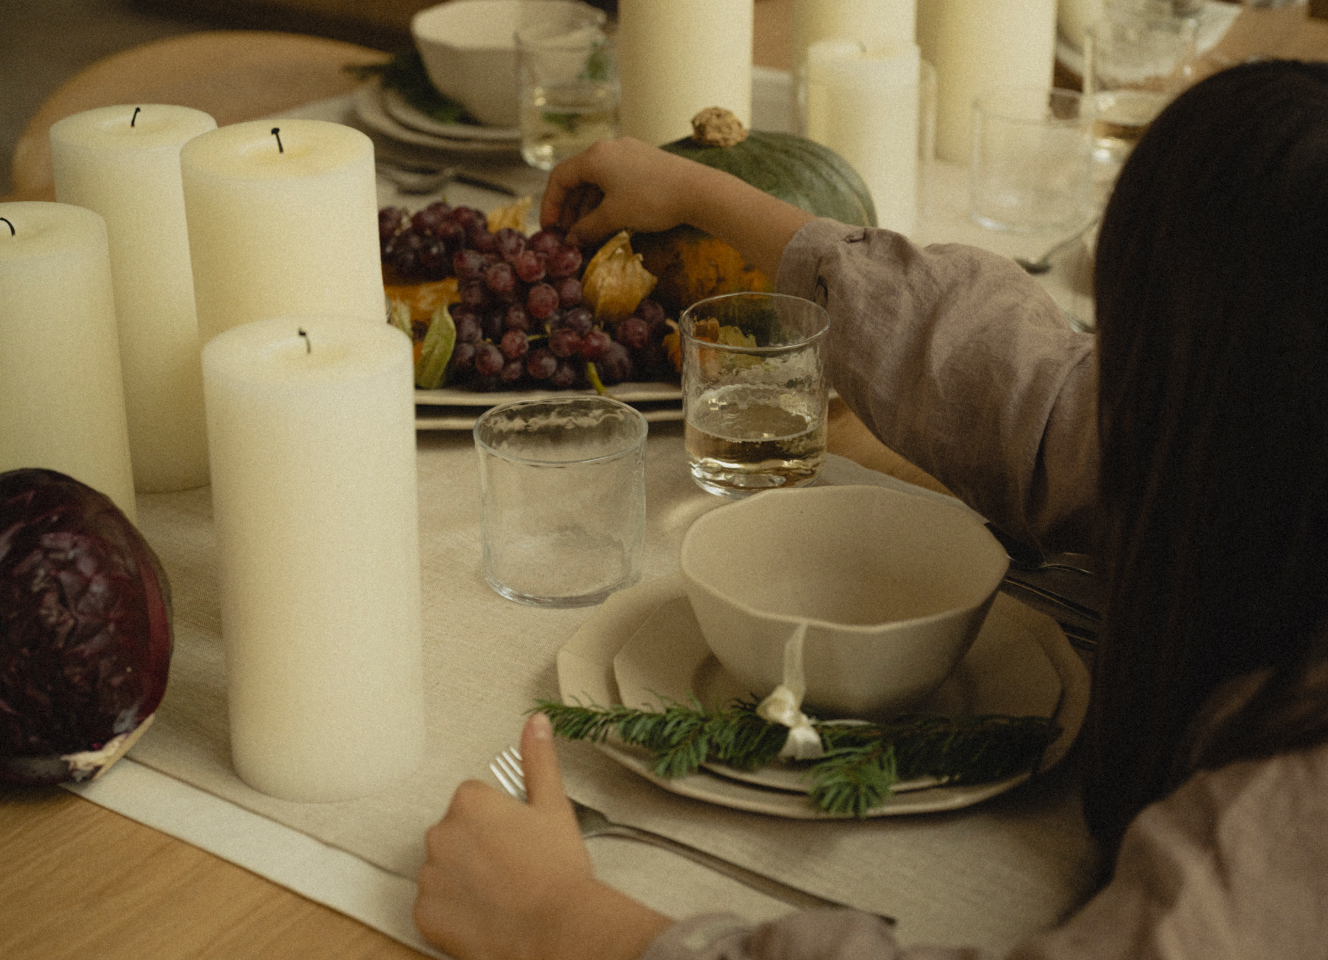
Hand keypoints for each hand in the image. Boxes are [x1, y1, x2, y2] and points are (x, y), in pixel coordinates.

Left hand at [414, 712, 671, 959]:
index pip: (473, 801)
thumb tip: (535, 723)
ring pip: (444, 870)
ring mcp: (430, 875)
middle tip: (512, 866)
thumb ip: (538, 759)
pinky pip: (434, 907)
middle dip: (477, 848)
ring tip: (502, 893)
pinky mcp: (424, 914)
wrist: (557, 930)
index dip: (498, 821)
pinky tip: (485, 914)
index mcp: (470, 801)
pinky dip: (453, 912)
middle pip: (455, 834)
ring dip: (464, 879)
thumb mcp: (553, 806)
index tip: (515, 838)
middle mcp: (441, 833)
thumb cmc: (557, 873)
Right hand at [539, 137, 814, 280]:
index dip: (550, 205)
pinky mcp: (644, 162)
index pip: (559, 177)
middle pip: (577, 178)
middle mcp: (608, 149)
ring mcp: (628, 153)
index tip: (550, 229)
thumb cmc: (652, 201)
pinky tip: (607, 222)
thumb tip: (571, 240)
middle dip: (569, 209)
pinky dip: (606, 201)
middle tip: (566, 234)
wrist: (698, 191)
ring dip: (587, 207)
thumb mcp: (614, 217)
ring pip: (597, 181)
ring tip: (585, 233)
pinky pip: (615, 181)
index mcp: (595, 156)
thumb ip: (587, 228)